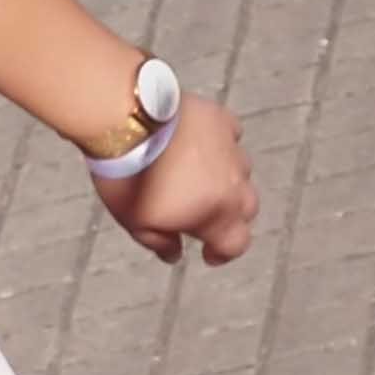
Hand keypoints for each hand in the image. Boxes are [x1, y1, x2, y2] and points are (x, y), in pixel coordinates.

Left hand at [100, 95, 259, 264]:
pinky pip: (230, 137)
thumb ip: (161, 242)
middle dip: (228, 216)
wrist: (129, 122)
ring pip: (241, 172)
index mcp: (218, 216)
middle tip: (201, 214)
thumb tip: (174, 253)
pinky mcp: (222, 121)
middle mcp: (235, 185)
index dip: (222, 252)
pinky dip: (220, 145)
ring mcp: (232, 151)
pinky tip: (201, 144)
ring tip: (197, 175)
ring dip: (225, 179)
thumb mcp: (136, 223)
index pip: (236, 244)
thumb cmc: (131, 177)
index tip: (207, 253)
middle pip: (246, 209)